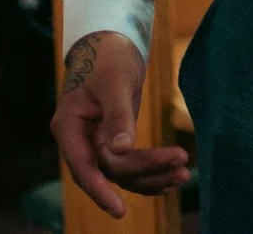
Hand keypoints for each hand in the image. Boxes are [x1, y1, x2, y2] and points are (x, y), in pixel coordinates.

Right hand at [52, 30, 191, 214]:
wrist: (111, 43)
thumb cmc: (108, 57)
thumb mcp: (114, 82)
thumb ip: (117, 116)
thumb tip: (120, 150)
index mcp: (68, 127)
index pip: (83, 166)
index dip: (99, 190)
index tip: (119, 210)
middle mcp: (79, 140)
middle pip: (109, 169)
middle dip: (144, 172)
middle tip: (181, 167)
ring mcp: (96, 142)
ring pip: (122, 172)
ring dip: (152, 175)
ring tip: (184, 173)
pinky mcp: (113, 141)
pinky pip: (129, 164)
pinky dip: (149, 171)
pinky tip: (171, 177)